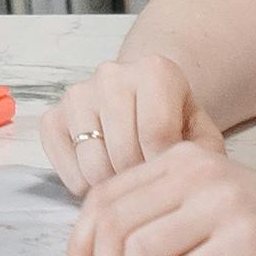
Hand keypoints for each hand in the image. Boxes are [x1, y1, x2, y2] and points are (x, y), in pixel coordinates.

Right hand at [31, 46, 214, 198]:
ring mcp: (77, 94)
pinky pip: (65, 169)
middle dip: (140, 179)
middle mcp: (111, 74)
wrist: (142, 96)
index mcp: (155, 70)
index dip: (165, 166)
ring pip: (93, 166)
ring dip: (113, 185)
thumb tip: (184, 181)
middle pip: (124, 153)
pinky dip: (84, 185)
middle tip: (150, 183)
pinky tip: (104, 178)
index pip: (156, 134)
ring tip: (128, 181)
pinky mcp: (51, 117)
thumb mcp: (201, 132)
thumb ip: (204, 155)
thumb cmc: (174, 120)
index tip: (171, 175)